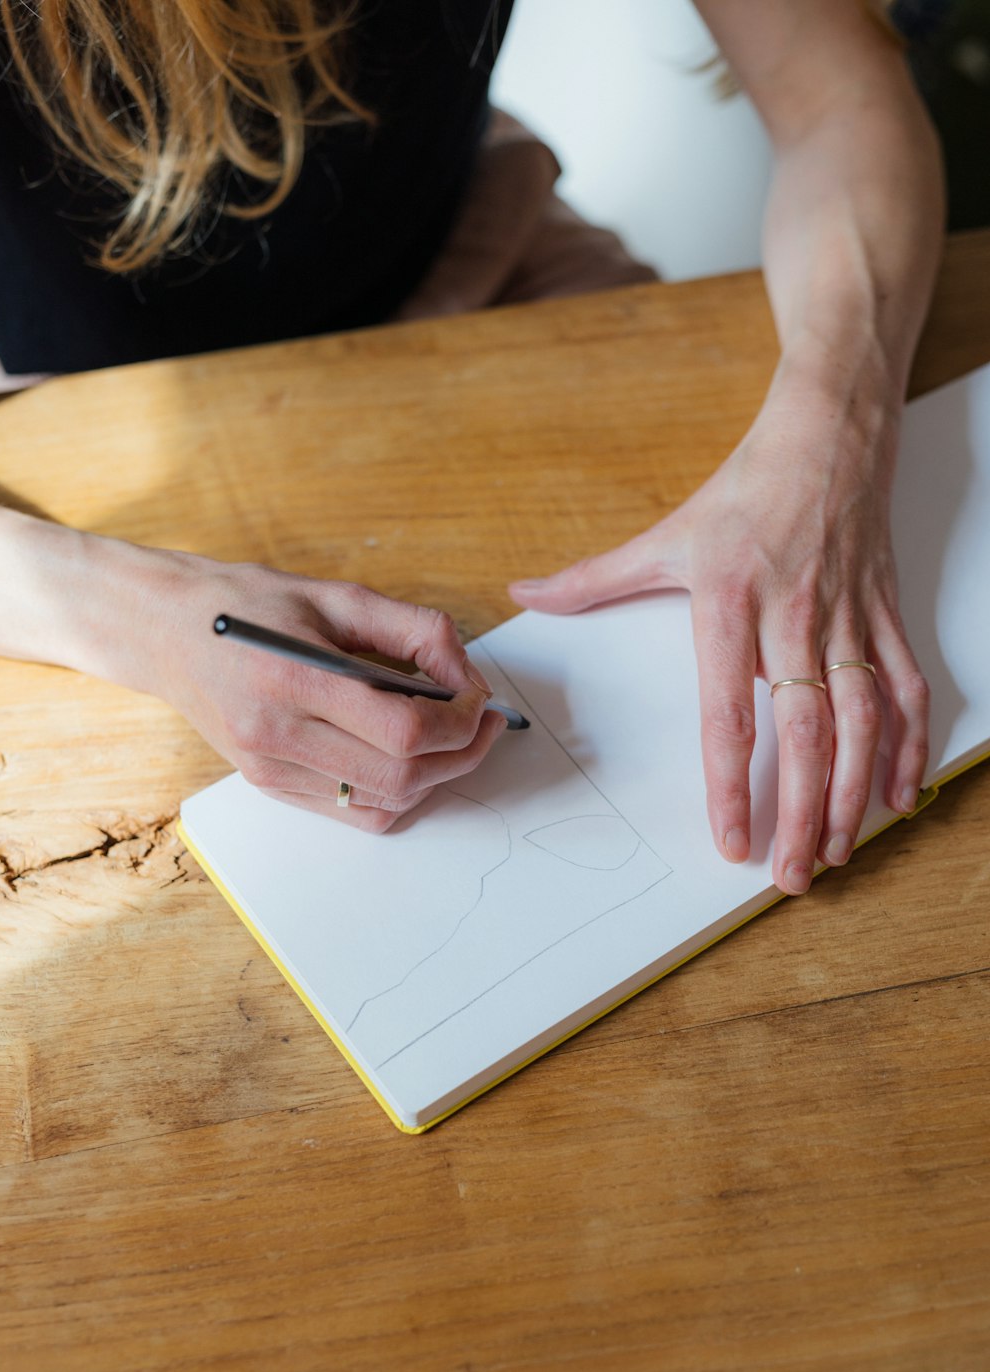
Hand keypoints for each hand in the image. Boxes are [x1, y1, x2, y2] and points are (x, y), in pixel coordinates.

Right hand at [129, 551, 505, 830]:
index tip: (480, 698)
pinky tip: (410, 759)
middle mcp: (279, 736)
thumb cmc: (249, 603)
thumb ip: (413, 629)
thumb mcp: (337, 594)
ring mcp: (271, 770)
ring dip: (436, 778)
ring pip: (384, 804)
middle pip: (402, 776)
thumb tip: (468, 677)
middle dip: (462, 754)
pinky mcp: (269, 786)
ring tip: (455, 739)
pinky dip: (398, 794)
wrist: (164, 631)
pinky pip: (354, 814)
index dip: (460, 720)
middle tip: (486, 724)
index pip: (403, 730)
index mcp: (294, 679)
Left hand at [509, 390, 929, 894]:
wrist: (831, 435)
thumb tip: (525, 594)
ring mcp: (848, 618)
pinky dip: (905, 746)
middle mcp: (795, 616)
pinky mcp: (885, 615)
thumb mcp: (667, 534)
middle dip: (798, 811)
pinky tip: (895, 798)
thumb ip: (594, 578)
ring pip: (861, 720)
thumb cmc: (745, 490)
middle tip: (789, 876)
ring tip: (834, 853)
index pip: (728, 710)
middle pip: (804, 730)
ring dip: (850, 794)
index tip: (729, 839)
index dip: (730, 782)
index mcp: (732, 602)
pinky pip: (904, 688)